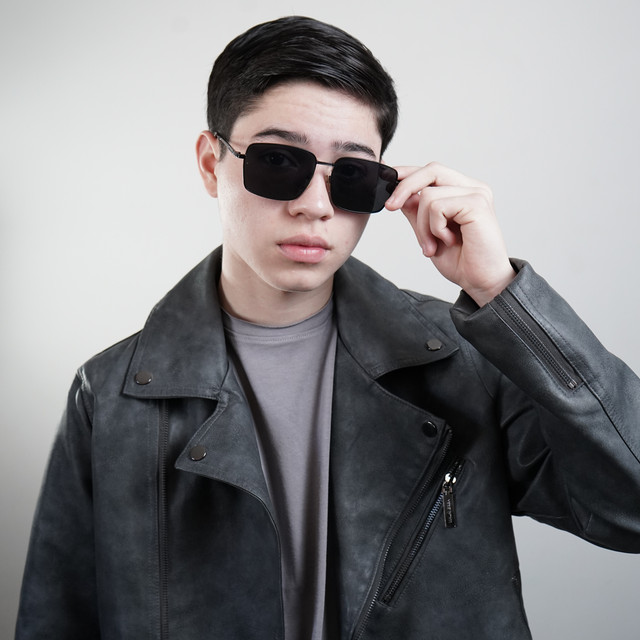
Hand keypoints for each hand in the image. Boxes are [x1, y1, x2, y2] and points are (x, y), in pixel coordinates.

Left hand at [385, 162, 515, 306]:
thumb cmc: (460, 260)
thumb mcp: (428, 233)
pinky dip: (435, 227)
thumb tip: (400, 194)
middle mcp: (472, 188)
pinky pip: (437, 207)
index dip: (407, 173)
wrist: (480, 282)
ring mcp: (476, 194)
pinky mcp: (477, 203)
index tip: (385, 178)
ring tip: (433, 245)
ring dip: (423, 225)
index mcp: (462, 192)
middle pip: (430, 170)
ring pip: (428, 194)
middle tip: (390, 208)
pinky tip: (448, 241)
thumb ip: (417, 212)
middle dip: (404, 188)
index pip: (431, 172)